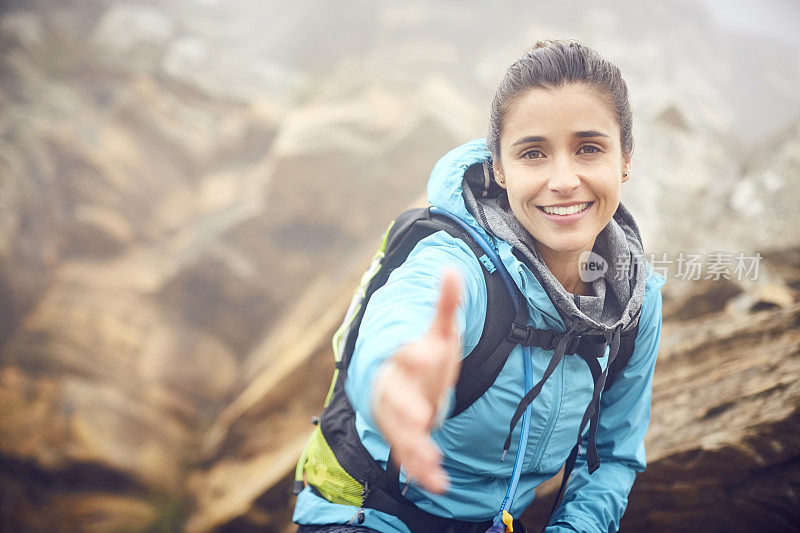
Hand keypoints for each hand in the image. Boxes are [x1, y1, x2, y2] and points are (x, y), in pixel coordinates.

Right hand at [372, 268, 462, 493]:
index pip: (405, 353)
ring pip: (400, 432)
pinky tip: (439, 482)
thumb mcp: (440, 332)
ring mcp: (397, 416)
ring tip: (433, 461)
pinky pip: (409, 457)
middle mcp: (395, 389)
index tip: (427, 353)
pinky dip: (422, 471)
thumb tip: (453, 267)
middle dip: (406, 408)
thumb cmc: (425, 358)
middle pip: (394, 398)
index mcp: (405, 359)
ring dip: (414, 447)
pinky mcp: (403, 440)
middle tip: (423, 418)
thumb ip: (446, 305)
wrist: (408, 386)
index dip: (414, 354)